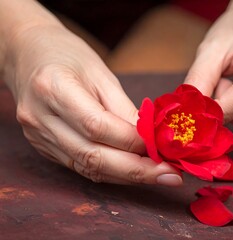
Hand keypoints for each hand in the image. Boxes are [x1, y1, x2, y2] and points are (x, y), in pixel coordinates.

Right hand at [5, 23, 181, 185]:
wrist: (28, 55)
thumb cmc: (66, 55)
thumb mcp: (100, 72)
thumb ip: (122, 108)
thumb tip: (148, 138)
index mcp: (53, 88)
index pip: (97, 126)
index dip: (133, 141)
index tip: (162, 149)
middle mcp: (41, 118)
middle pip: (92, 155)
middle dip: (136, 170)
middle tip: (170, 175)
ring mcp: (39, 136)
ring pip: (88, 167)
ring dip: (126, 176)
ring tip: (158, 177)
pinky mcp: (45, 146)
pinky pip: (81, 166)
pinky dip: (110, 172)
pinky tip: (133, 172)